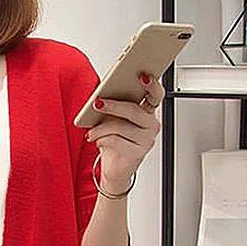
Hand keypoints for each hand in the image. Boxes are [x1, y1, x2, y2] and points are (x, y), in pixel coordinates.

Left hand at [85, 71, 164, 191]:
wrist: (114, 170)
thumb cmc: (114, 142)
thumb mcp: (113, 120)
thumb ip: (114, 105)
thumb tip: (102, 92)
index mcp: (147, 112)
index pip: (155, 95)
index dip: (151, 85)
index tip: (142, 76)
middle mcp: (150, 125)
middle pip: (133, 110)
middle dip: (113, 106)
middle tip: (98, 103)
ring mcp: (146, 140)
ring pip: (121, 127)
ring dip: (101, 128)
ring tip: (91, 133)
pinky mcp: (137, 153)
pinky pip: (117, 141)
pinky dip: (102, 140)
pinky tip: (97, 141)